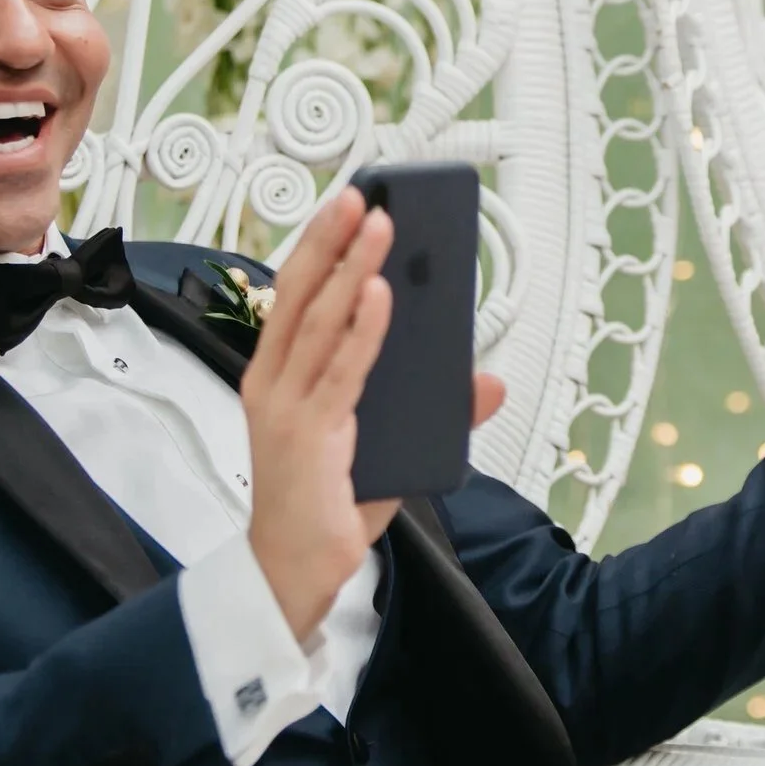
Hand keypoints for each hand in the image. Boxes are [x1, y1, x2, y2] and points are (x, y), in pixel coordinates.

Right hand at [239, 192, 513, 639]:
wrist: (293, 571)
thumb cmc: (327, 504)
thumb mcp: (386, 443)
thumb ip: (435, 409)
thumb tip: (491, 380)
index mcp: (278, 376)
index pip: (294, 297)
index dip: (318, 247)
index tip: (346, 206)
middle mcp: (273, 382)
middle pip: (299, 293)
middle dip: (330, 239)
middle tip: (361, 194)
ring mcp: (287, 406)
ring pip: (320, 319)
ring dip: (352, 267)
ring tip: (380, 224)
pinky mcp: (308, 433)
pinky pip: (342, 370)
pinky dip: (363, 327)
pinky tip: (380, 292)